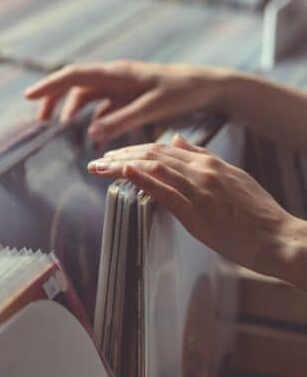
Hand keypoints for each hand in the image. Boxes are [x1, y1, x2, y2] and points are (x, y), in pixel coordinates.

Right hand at [24, 61, 234, 143]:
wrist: (209, 87)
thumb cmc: (184, 92)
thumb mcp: (154, 107)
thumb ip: (123, 119)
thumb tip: (93, 132)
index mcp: (118, 73)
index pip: (75, 76)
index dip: (50, 85)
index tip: (28, 96)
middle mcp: (115, 76)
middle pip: (75, 85)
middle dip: (54, 99)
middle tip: (40, 120)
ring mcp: (121, 86)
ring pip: (87, 96)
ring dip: (73, 111)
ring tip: (61, 129)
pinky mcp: (129, 96)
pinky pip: (103, 107)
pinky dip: (95, 120)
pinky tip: (95, 136)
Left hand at [88, 134, 306, 288]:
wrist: (280, 238)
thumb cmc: (257, 212)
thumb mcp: (231, 175)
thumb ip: (200, 156)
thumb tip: (175, 138)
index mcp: (207, 163)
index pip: (161, 148)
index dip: (133, 149)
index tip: (113, 155)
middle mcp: (201, 171)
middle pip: (152, 154)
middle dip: (120, 156)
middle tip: (96, 161)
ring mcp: (200, 190)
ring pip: (154, 168)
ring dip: (122, 165)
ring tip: (99, 167)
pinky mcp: (198, 212)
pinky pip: (167, 192)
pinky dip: (144, 179)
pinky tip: (125, 172)